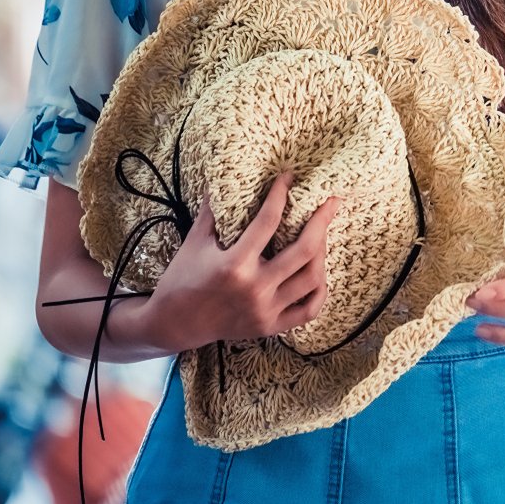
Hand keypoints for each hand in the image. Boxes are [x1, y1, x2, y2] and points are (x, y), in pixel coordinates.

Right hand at [145, 170, 343, 354]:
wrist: (173, 325)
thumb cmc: (182, 279)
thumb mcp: (194, 242)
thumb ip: (212, 211)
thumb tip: (220, 177)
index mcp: (233, 265)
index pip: (268, 221)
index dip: (281, 194)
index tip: (289, 177)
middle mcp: (254, 288)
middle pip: (304, 250)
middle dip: (322, 221)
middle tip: (331, 201)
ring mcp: (265, 311)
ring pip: (312, 278)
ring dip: (322, 252)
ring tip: (322, 233)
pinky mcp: (270, 327)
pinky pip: (308, 310)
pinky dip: (320, 291)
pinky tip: (319, 272)